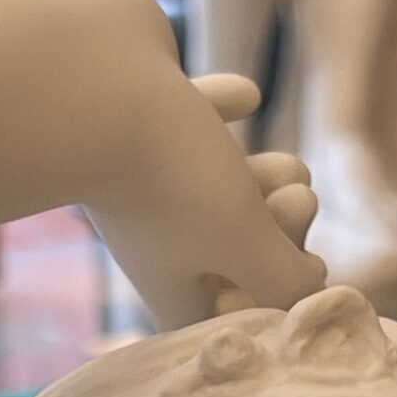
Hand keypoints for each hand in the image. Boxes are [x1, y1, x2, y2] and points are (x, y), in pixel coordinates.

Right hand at [83, 3, 325, 329]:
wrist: (85, 76)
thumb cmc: (171, 172)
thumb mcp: (244, 240)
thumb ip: (284, 279)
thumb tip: (312, 289)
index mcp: (167, 279)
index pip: (212, 319)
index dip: (257, 311)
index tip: (292, 281)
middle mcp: (152, 234)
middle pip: (231, 251)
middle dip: (281, 230)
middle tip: (293, 207)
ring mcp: (147, 172)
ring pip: (227, 185)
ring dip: (273, 174)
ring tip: (284, 166)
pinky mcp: (143, 112)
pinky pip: (197, 114)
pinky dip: (227, 106)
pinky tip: (247, 97)